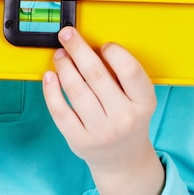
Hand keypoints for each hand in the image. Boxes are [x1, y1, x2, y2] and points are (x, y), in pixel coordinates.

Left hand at [42, 27, 164, 194]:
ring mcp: (101, 132)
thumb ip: (121, 74)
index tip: (103, 44)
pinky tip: (49, 76)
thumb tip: (89, 44)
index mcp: (144, 103)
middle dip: (77, 49)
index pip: (129, 70)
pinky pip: (60, 110)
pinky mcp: (79, 141)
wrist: (123, 159)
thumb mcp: (138, 98)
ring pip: (76, 89)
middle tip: (67, 35)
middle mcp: (124, 118)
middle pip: (96, 74)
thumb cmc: (128, 118)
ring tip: (60, 55)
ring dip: (63, 66)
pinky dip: (51, 90)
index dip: (114, 51)